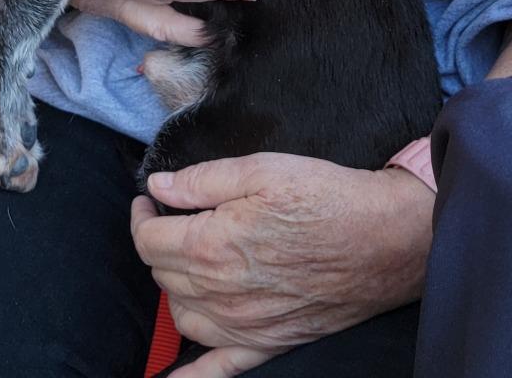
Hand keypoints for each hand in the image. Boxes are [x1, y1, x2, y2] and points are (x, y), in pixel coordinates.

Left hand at [131, 153, 434, 376]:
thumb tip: (158, 187)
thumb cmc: (325, 196)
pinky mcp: (269, 342)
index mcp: (213, 244)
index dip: (142, 216)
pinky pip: (218, 371)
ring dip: (174, 289)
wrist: (385, 238)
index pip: (149, 240)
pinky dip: (190, 376)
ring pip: (181, 316)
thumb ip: (201, 180)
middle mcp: (222, 291)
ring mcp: (244, 325)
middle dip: (159, 244)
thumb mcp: (260, 168)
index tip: (149, 201)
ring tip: (188, 263)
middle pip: (162, 275)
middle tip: (173, 221)